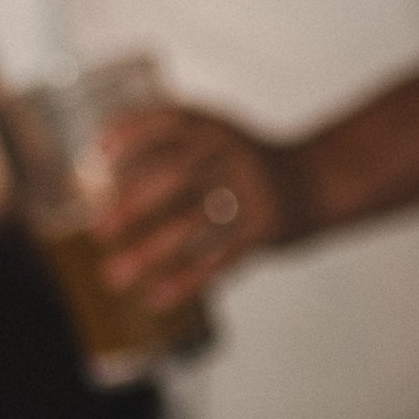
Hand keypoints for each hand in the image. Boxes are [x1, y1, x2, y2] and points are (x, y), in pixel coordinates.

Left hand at [90, 103, 316, 314]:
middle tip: (97, 231)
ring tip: (113, 275)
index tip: (99, 150)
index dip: (134, 131)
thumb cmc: (251, 166)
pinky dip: (188, 281)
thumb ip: (175, 152)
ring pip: (194, 223)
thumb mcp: (219, 143)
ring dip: (149, 252)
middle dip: (132, 204)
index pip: (171, 120)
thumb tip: (110, 178)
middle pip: (177, 175)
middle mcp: (232, 154)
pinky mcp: (265, 227)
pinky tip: (157, 298)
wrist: (322, 180)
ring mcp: (251, 191)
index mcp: (217, 128)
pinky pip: (221, 258)